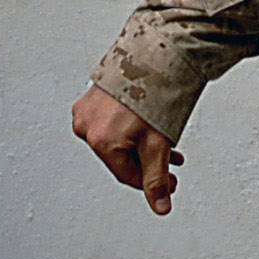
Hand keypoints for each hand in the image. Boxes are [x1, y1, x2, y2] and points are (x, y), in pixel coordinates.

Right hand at [73, 86, 180, 214]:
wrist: (155, 52)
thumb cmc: (154, 92)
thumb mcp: (159, 143)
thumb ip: (157, 178)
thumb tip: (160, 206)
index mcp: (100, 140)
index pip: (127, 175)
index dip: (153, 182)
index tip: (171, 181)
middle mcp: (87, 126)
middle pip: (121, 158)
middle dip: (148, 162)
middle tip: (170, 161)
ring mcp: (87, 110)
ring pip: (116, 140)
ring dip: (139, 144)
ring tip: (162, 137)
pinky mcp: (92, 97)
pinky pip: (110, 122)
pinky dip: (128, 127)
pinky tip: (145, 121)